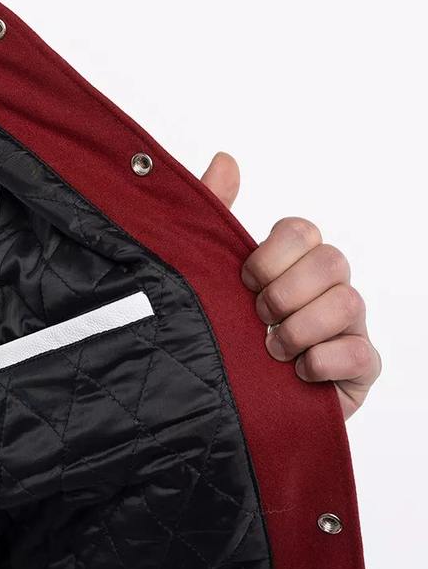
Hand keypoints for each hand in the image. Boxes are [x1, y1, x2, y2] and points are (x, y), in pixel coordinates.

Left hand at [198, 151, 381, 420]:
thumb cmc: (223, 338)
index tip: (243, 280)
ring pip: (348, 304)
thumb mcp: (207, 277)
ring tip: (270, 350)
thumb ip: (213, 217)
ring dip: (299, 328)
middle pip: (332, 261)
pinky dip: (322, 361)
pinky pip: (361, 354)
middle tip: (257, 317)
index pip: (302, 231)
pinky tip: (295, 373)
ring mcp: (346, 330)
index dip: (271, 254)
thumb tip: (225, 159)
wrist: (221, 409)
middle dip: (285, 291)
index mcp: (292, 266)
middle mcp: (325, 292)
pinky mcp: (356, 371)